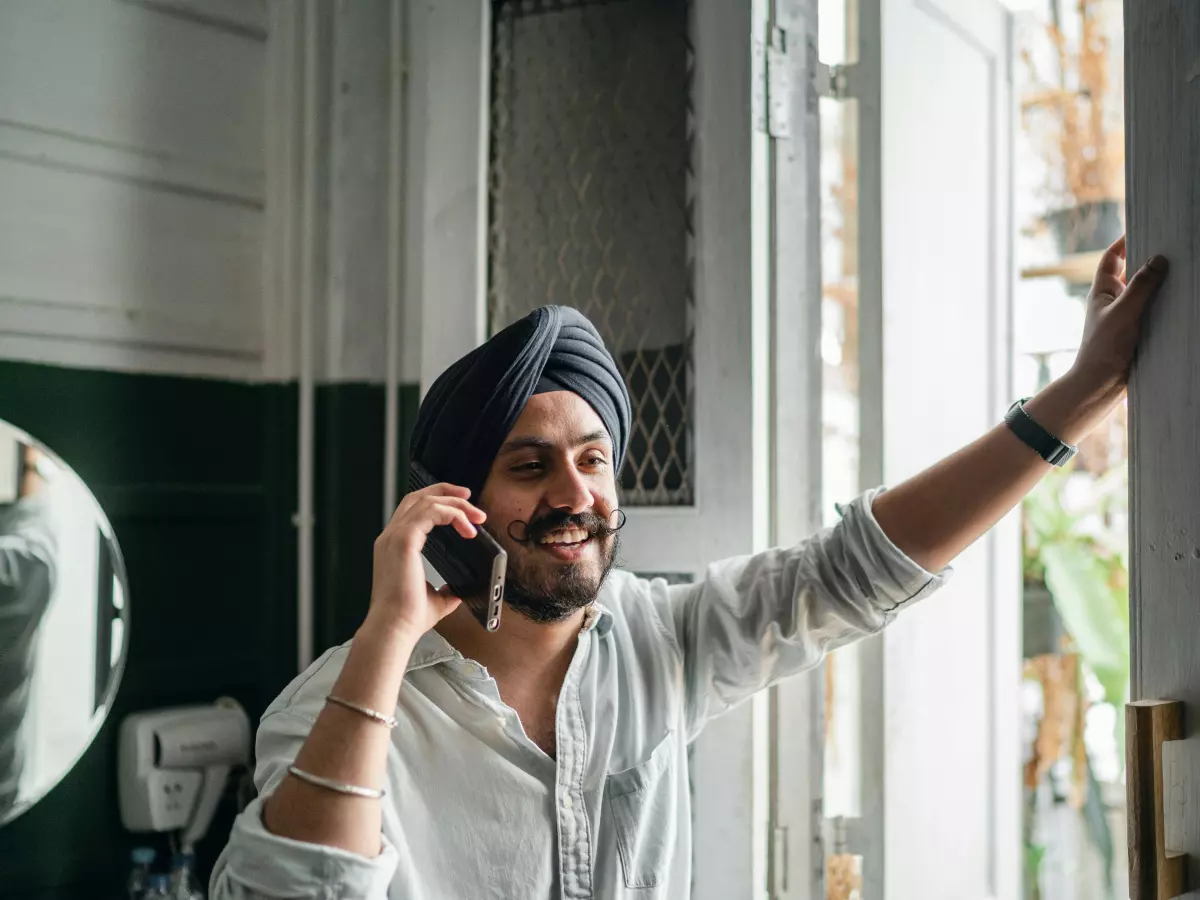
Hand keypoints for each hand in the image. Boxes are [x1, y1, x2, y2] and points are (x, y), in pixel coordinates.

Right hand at [367, 482, 487, 638]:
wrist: (395, 629)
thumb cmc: (407, 618)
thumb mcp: (434, 599)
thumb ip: (445, 590)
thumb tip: (459, 590)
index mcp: (394, 546)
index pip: (412, 510)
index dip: (436, 501)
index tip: (460, 504)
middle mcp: (391, 537)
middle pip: (417, 496)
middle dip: (445, 491)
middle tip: (469, 496)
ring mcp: (394, 536)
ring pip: (427, 501)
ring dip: (455, 505)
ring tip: (477, 516)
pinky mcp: (404, 540)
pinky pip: (431, 512)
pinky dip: (452, 514)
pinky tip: (468, 528)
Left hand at [1070, 235, 1168, 401]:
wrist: (1101, 384)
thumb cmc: (1104, 347)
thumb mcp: (1124, 312)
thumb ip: (1142, 286)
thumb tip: (1159, 258)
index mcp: (1102, 291)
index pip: (1112, 258)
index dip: (1124, 241)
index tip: (1144, 226)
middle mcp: (1114, 300)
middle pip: (1133, 270)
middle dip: (1150, 257)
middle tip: (1174, 243)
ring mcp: (1127, 314)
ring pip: (1147, 290)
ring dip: (1162, 280)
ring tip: (1184, 264)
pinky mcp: (1139, 329)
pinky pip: (1155, 308)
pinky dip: (1166, 301)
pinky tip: (1184, 295)